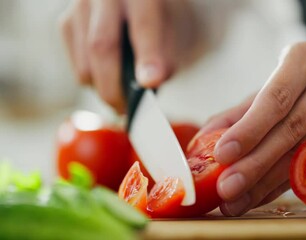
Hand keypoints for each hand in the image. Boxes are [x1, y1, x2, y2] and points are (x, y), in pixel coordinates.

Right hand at [59, 0, 195, 112]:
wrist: (135, 2)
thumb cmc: (157, 17)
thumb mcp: (173, 30)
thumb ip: (163, 56)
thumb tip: (147, 85)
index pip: (144, 25)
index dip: (148, 56)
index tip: (150, 81)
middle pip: (102, 47)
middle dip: (115, 88)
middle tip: (128, 110)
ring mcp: (81, 7)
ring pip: (84, 63)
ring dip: (102, 89)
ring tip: (121, 98)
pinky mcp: (66, 23)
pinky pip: (77, 65)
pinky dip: (93, 81)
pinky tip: (109, 80)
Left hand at [199, 42, 305, 215]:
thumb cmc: (299, 85)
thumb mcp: (269, 89)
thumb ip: (237, 114)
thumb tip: (202, 143)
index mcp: (304, 58)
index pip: (276, 99)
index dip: (249, 129)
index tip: (221, 154)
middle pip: (292, 129)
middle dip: (255, 163)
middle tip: (226, 188)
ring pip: (305, 153)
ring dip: (267, 181)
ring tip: (237, 201)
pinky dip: (283, 185)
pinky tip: (259, 197)